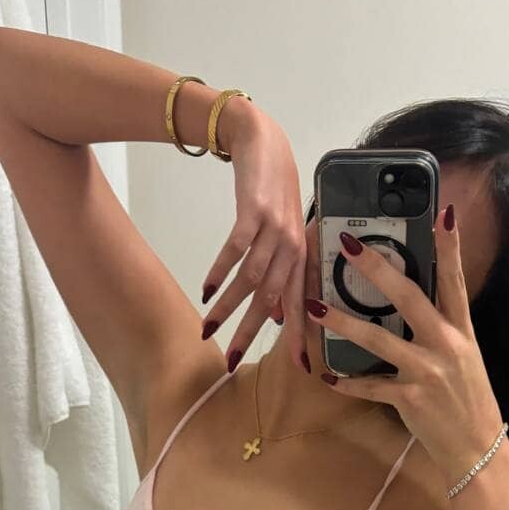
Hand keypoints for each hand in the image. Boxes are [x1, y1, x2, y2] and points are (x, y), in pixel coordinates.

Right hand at [200, 104, 307, 373]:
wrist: (262, 140)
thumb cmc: (274, 190)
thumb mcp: (285, 233)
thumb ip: (282, 274)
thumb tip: (274, 315)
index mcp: (301, 255)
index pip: (302, 303)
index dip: (300, 336)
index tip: (301, 369)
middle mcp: (292, 246)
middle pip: (271, 300)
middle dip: (250, 333)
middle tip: (233, 362)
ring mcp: (274, 229)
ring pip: (249, 280)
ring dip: (225, 308)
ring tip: (207, 330)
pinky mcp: (254, 212)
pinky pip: (235, 251)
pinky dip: (219, 272)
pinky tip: (206, 291)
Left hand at [305, 212, 505, 485]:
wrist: (477, 450)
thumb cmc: (467, 402)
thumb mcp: (464, 359)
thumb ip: (441, 331)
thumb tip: (414, 306)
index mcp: (461, 332)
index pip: (455, 281)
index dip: (449, 247)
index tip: (443, 212)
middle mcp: (446, 345)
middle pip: (408, 297)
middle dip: (376, 269)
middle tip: (348, 245)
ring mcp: (427, 371)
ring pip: (378, 340)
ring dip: (343, 322)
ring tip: (315, 307)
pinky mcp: (410, 398)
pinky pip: (369, 387)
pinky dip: (348, 383)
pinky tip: (328, 377)